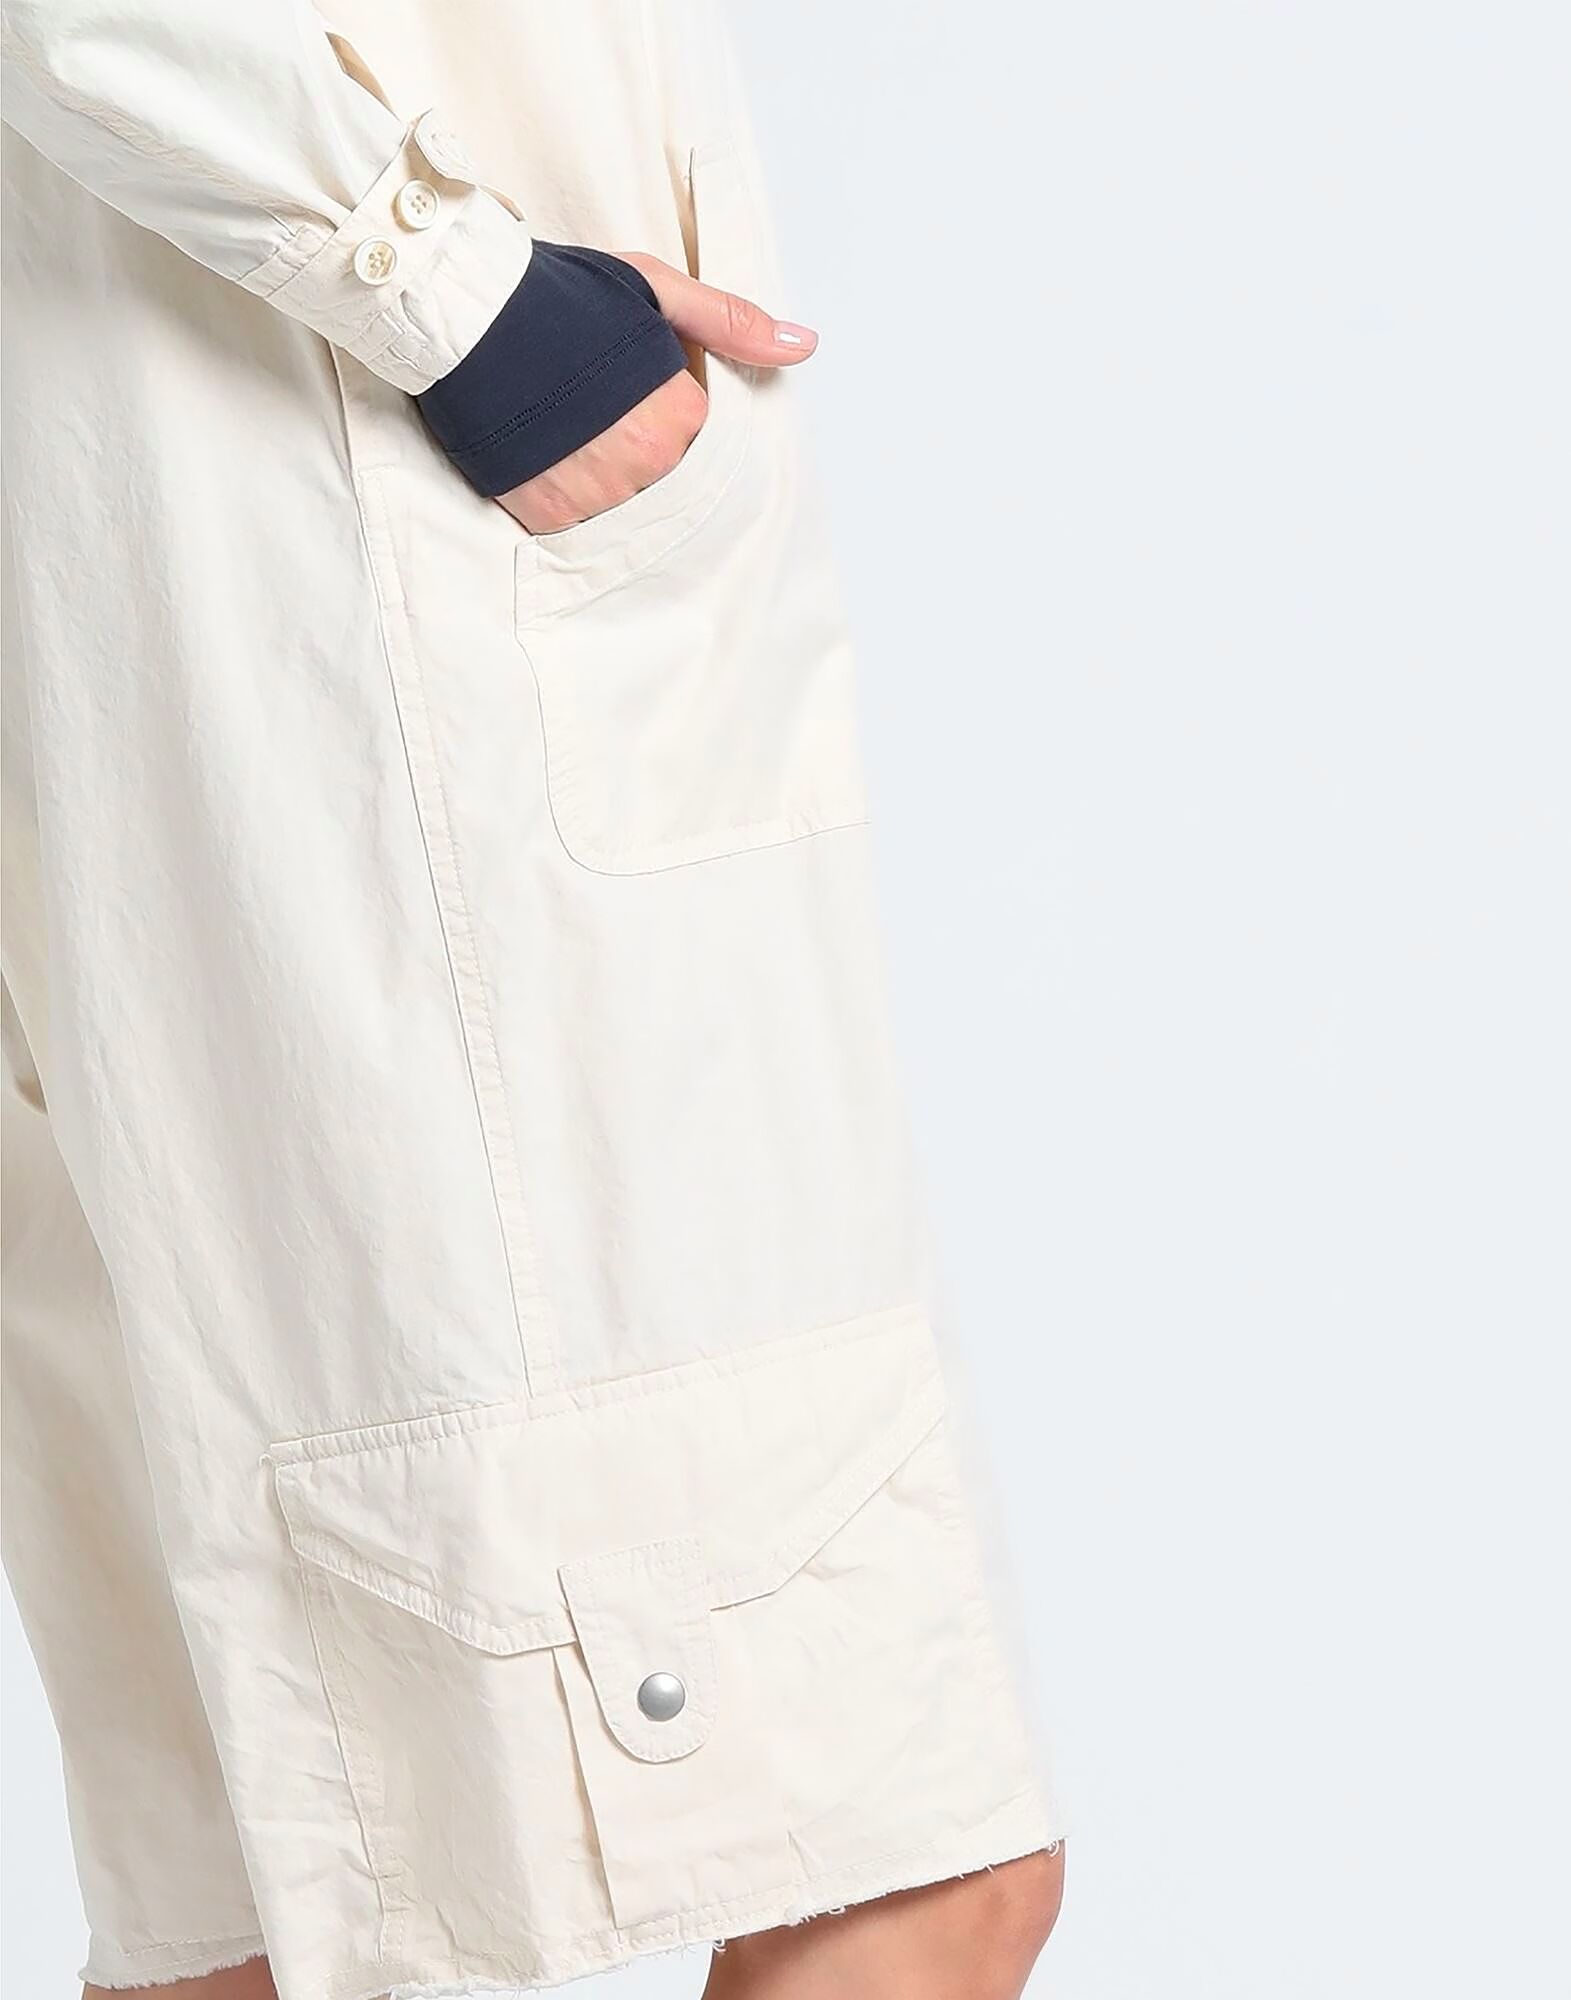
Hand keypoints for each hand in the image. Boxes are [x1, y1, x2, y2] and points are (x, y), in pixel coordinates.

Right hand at [497, 257, 816, 533]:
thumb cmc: (562, 295)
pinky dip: (565, 492)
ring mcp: (592, 496)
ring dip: (603, 475)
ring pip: (622, 504)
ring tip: (571, 430)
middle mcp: (641, 467)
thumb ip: (731, 324)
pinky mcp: (545, 516)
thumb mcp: (657, 291)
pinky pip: (574, 522)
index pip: (695, 436)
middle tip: (599, 411)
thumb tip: (805, 347)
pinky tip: (550, 455)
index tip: (631, 387)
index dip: (665, 407)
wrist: (465, 312)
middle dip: (636, 446)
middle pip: (663, 476)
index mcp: (675, 419)